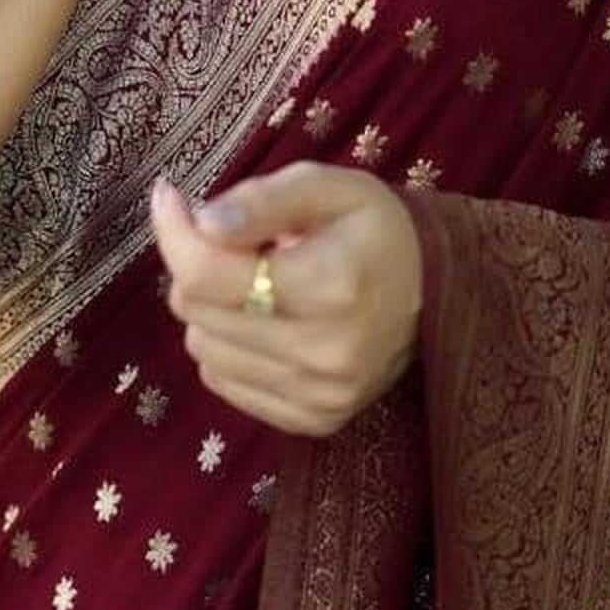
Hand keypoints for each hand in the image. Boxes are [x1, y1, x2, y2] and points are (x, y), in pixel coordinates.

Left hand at [146, 162, 423, 438]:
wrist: (437, 292)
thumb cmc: (376, 229)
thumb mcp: (330, 188)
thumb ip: (264, 198)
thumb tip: (202, 221)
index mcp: (330, 285)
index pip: (207, 274)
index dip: (174, 232)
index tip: (172, 198)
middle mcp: (324, 352)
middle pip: (197, 311)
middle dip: (198, 265)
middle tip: (233, 240)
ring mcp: (320, 396)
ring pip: (203, 350)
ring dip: (213, 309)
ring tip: (259, 284)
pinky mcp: (314, 421)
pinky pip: (225, 383)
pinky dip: (229, 347)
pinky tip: (266, 322)